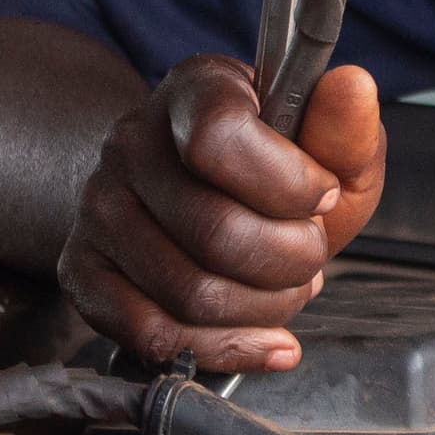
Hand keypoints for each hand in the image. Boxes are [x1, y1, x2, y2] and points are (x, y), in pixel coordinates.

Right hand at [59, 55, 384, 371]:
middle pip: (216, 232)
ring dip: (263, 309)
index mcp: (195, 92)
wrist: (205, 196)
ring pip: (190, 294)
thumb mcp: (327, 149)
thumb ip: (347, 129)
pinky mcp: (83, 271)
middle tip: (308, 255)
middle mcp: (132, 142)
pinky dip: (222, 348)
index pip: (221, 140)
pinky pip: (151, 335)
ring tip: (282, 287)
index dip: (288, 185)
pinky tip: (259, 333)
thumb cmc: (273, 174)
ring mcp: (99, 208)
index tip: (320, 196)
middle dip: (290, 262)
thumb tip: (352, 87)